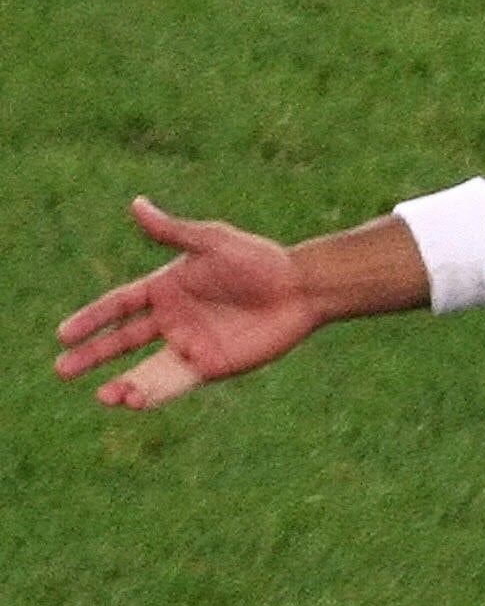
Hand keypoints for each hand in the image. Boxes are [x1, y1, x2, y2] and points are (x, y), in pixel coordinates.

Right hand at [53, 198, 318, 408]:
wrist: (300, 289)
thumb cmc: (259, 260)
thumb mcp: (213, 242)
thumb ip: (173, 231)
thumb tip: (136, 204)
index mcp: (164, 288)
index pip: (117, 306)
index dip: (91, 320)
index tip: (63, 334)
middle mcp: (171, 319)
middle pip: (122, 341)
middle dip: (93, 356)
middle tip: (62, 369)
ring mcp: (189, 344)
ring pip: (146, 368)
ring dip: (123, 383)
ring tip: (103, 396)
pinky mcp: (211, 366)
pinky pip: (176, 382)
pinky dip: (154, 393)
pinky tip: (134, 401)